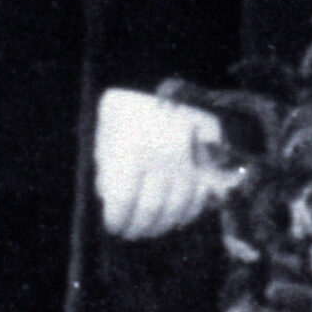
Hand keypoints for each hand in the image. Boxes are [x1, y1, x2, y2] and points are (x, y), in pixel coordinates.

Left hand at [95, 86, 236, 240]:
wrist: (162, 78)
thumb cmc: (126, 107)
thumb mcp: (105, 131)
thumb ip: (106, 167)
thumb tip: (108, 199)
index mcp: (130, 150)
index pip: (122, 201)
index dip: (117, 220)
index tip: (114, 227)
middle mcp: (159, 158)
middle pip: (150, 210)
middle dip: (138, 227)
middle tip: (131, 232)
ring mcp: (186, 159)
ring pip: (177, 206)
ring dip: (162, 224)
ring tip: (151, 228)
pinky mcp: (206, 158)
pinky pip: (200, 195)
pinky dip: (188, 211)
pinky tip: (176, 217)